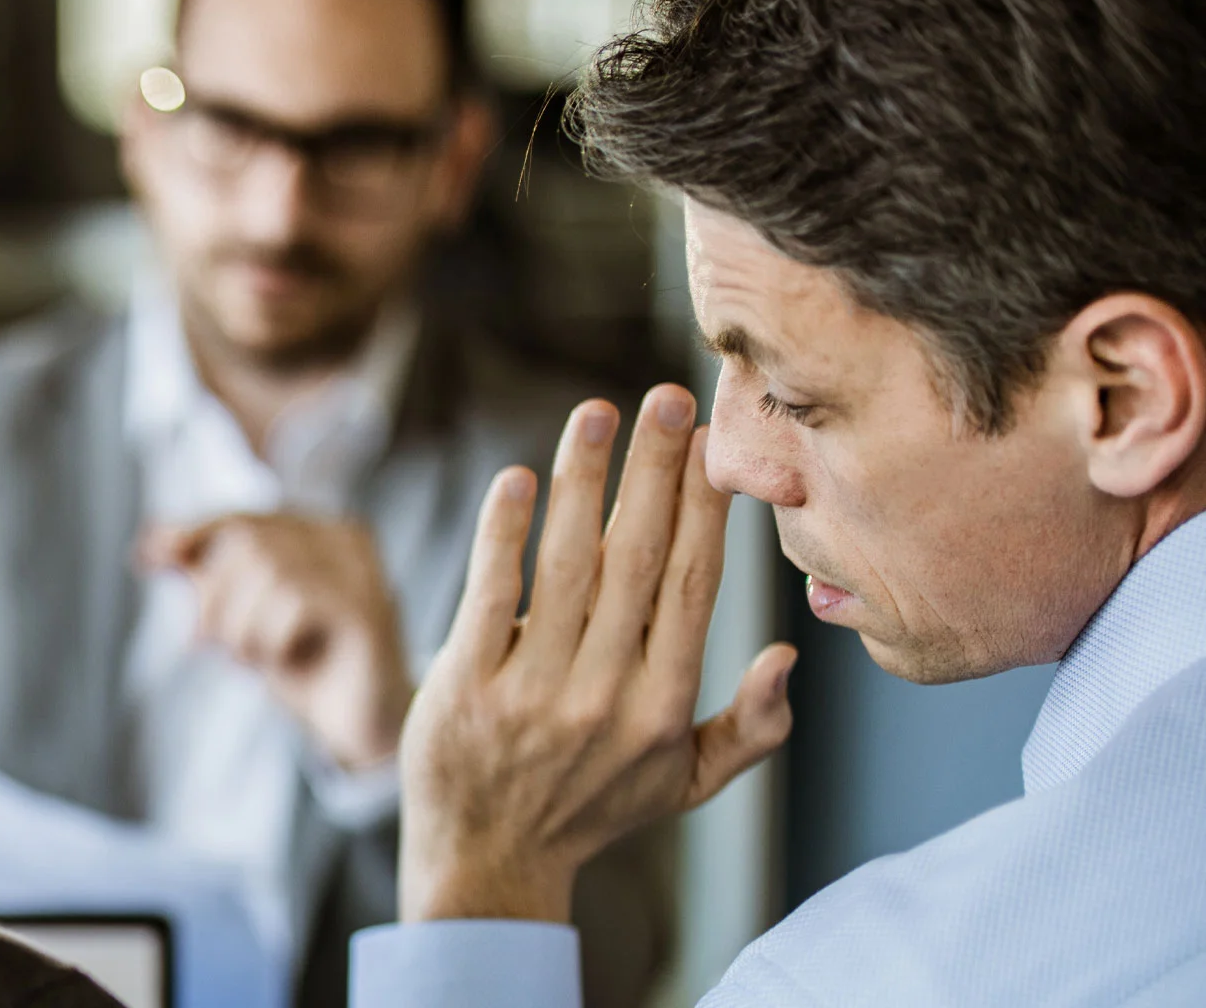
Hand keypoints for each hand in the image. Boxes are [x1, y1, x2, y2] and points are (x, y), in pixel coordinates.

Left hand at [140, 513, 414, 769]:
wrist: (361, 730)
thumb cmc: (305, 669)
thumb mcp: (244, 619)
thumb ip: (207, 579)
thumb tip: (151, 543)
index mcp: (318, 532)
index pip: (243, 518)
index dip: (193, 534)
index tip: (146, 556)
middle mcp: (346, 539)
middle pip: (248, 538)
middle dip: (214, 595)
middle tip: (208, 643)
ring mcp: (362, 571)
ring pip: (268, 568)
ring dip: (241, 625)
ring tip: (251, 658)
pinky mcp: (368, 608)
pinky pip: (295, 600)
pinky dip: (271, 637)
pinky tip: (285, 661)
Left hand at [398, 386, 795, 924]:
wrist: (487, 862)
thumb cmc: (592, 807)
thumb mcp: (686, 785)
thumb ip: (752, 728)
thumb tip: (791, 655)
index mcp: (665, 706)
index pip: (694, 587)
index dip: (705, 509)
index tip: (714, 443)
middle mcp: (606, 695)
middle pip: (639, 559)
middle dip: (656, 471)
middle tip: (667, 396)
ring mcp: (534, 690)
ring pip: (567, 565)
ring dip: (583, 481)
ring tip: (597, 413)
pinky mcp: (467, 685)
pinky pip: (489, 593)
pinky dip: (504, 533)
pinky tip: (519, 478)